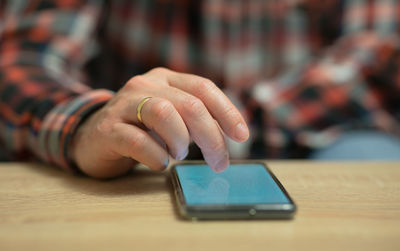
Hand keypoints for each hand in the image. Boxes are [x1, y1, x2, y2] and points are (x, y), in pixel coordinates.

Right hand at [69, 68, 248, 177]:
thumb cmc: (140, 129)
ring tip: (179, 155)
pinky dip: (155, 156)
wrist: (91, 137)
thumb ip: (195, 120)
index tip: (242, 136)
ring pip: (163, 113)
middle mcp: (145, 86)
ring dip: (180, 140)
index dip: (227, 111)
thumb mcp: (171, 118)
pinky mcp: (108, 129)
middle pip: (189, 104)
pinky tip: (160, 163)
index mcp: (165, 79)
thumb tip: (228, 137)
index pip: (203, 88)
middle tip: (219, 162)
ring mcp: (123, 105)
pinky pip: (136, 140)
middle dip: (211, 136)